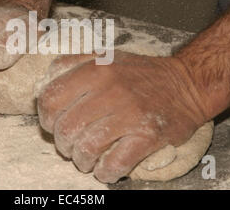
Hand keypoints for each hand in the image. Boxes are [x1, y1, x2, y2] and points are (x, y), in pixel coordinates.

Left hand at [37, 51, 209, 182]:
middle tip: (70, 145)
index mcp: (95, 69)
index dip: (45, 116)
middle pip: (66, 127)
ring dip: (81, 160)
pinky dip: (105, 172)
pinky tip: (105, 169)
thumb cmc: (140, 73)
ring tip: (86, 159)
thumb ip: (72, 64)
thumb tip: (42, 84)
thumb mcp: (105, 56)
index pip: (51, 97)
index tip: (53, 124)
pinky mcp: (148, 134)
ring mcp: (130, 113)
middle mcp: (110, 89)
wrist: (186, 83)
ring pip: (86, 147)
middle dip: (62, 143)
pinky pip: (115, 162)